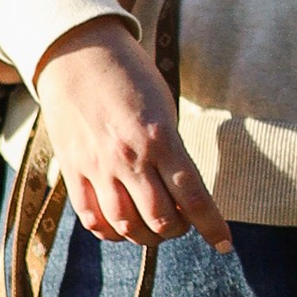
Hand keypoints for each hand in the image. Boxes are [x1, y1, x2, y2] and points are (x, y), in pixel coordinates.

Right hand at [32, 18, 230, 249]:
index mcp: (160, 138)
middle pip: (161, 220)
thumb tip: (183, 192)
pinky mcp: (72, 170)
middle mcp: (129, 158)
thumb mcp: (163, 106)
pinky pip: (92, 219)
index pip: (193, 196)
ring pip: (126, 227)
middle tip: (182, 222)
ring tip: (154, 227)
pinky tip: (123, 227)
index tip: (224, 244)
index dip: (212, 226)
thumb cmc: (128, 74)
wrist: (75, 52)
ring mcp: (97, 167)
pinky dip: (112, 233)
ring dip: (147, 236)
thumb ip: (172, 150)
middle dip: (178, 229)